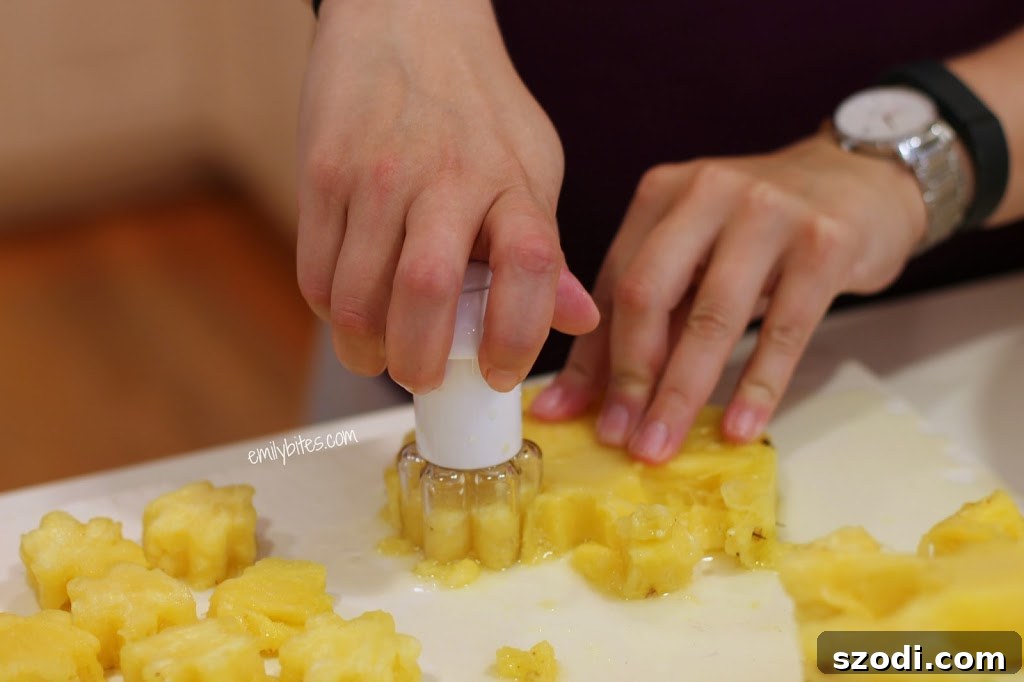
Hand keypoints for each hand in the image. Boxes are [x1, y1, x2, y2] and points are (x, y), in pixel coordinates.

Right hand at [296, 0, 597, 393]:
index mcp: (514, 180)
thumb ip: (548, 248)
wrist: (406, 20)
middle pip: (427, 294)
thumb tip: (580, 320)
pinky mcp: (321, 173)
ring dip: (366, 349)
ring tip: (382, 353)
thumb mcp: (533, 166)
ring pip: (357, 296)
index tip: (498, 374)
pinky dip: (331, 311)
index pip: (529, 269)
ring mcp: (377, 175)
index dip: (516, 338)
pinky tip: (352, 310)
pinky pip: (316, 272)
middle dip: (420, 363)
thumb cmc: (477, 106)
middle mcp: (446, 177)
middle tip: (424, 378)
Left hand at [530, 131, 927, 461]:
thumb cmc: (762, 230)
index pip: (613, 282)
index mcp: (661, 193)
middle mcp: (707, 192)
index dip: (591, 354)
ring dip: (683, 391)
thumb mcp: (695, 258)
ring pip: (713, 316)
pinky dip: (759, 384)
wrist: (860, 182)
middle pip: (649, 294)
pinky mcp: (825, 242)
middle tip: (619, 438)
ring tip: (662, 446)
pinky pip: (785, 327)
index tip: (575, 416)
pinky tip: (741, 429)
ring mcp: (769, 212)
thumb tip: (573, 401)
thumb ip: (642, 320)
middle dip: (629, 376)